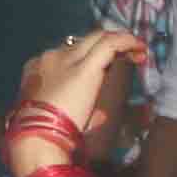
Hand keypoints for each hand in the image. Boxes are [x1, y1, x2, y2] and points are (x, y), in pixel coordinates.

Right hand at [2, 32, 147, 170]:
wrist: (36, 138)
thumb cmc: (41, 133)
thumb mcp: (52, 116)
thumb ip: (72, 109)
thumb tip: (96, 116)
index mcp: (36, 69)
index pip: (68, 53)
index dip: (89, 56)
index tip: (105, 67)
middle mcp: (51, 58)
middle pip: (84, 41)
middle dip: (107, 44)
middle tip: (128, 55)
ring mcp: (67, 60)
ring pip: (98, 37)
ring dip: (120, 41)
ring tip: (138, 52)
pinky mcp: (85, 67)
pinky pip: (109, 44)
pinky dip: (126, 42)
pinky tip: (140, 47)